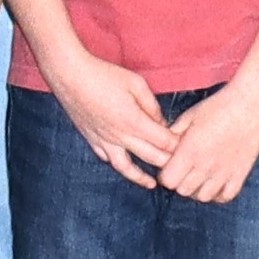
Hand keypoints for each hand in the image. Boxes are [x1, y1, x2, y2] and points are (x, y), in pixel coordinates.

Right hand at [49, 51, 178, 188]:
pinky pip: (108, 158)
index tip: (189, 148)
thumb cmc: (104, 75)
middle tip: (181, 168)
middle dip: (169, 163)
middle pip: (152, 157)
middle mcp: (120, 136)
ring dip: (142, 178)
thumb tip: (160, 121)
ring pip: (127, 167)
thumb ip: (151, 105)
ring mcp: (105, 140)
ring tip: (153, 184)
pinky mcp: (92, 139)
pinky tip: (126, 167)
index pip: (164, 142)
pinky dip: (119, 165)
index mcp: (134, 121)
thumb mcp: (136, 83)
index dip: (178, 146)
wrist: (69, 75)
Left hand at [160, 79, 258, 205]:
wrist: (251, 104)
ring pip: (203, 197)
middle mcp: (206, 166)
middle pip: (183, 190)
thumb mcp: (189, 116)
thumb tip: (164, 148)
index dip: (166, 174)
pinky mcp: (241, 174)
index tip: (171, 164)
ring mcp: (224, 172)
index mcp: (190, 151)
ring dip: (198, 188)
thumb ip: (173, 135)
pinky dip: (218, 193)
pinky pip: (225, 196)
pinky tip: (216, 180)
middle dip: (179, 181)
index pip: (168, 180)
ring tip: (200, 174)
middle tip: (185, 168)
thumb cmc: (218, 106)